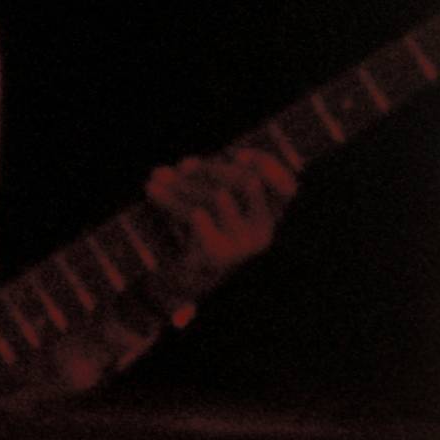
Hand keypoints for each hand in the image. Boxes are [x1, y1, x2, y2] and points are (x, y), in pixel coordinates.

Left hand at [146, 148, 295, 307]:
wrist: (184, 285)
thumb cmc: (202, 238)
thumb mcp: (216, 210)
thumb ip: (213, 185)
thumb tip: (182, 166)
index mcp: (270, 220)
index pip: (286, 188)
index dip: (267, 166)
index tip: (239, 154)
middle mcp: (263, 234)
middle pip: (246, 184)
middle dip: (211, 169)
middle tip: (182, 165)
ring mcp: (242, 247)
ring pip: (215, 197)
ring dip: (181, 185)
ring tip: (156, 177)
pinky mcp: (218, 254)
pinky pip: (195, 215)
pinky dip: (172, 202)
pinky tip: (154, 193)